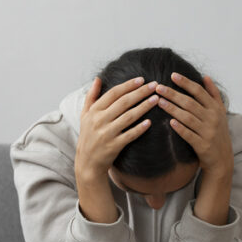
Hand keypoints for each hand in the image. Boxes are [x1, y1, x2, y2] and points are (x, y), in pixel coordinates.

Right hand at [75, 76, 157, 221]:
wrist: (87, 163)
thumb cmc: (88, 136)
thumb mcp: (84, 115)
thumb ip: (91, 96)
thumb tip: (98, 79)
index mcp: (94, 111)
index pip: (113, 93)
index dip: (128, 85)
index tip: (141, 79)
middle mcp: (99, 120)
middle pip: (123, 102)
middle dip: (140, 92)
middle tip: (155, 85)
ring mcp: (106, 134)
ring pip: (129, 117)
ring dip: (144, 107)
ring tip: (156, 99)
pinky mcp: (113, 146)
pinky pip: (129, 135)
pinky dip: (139, 128)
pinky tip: (149, 122)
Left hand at [155, 73, 233, 178]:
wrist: (222, 159)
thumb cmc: (218, 133)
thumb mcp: (220, 112)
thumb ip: (214, 94)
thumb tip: (205, 76)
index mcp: (216, 108)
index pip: (199, 92)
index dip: (186, 83)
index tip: (172, 75)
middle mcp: (213, 118)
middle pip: (190, 103)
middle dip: (174, 94)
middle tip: (158, 88)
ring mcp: (208, 132)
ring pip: (188, 117)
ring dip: (173, 109)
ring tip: (159, 102)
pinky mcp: (203, 145)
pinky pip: (189, 135)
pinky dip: (180, 128)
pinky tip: (170, 122)